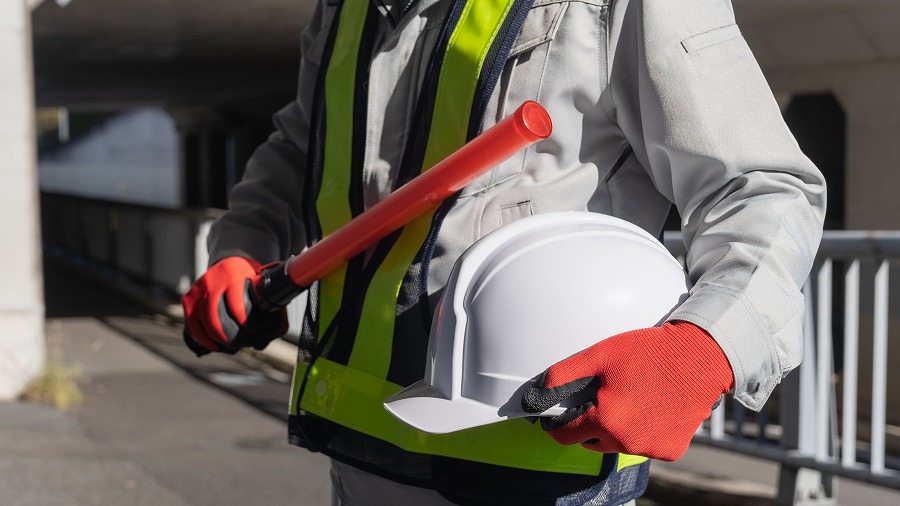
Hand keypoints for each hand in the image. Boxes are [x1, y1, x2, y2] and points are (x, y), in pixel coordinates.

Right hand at [181, 256, 287, 355]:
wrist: (230, 263)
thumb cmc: (251, 280)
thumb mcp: (265, 288)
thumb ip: (275, 310)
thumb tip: (270, 338)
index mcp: (234, 274)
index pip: (237, 307)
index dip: (248, 325)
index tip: (253, 329)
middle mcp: (212, 281)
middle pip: (218, 322)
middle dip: (233, 338)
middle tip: (243, 343)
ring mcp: (197, 290)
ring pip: (206, 327)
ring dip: (220, 343)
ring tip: (233, 346)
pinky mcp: (187, 299)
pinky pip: (194, 328)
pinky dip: (206, 341)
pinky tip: (217, 345)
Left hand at [521, 321, 733, 460]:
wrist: (700, 358)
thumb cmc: (648, 353)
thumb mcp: (600, 356)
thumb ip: (564, 375)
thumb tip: (537, 393)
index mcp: (606, 420)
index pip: (565, 436)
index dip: (557, 425)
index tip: (558, 417)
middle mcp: (627, 442)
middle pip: (591, 442)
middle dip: (589, 423)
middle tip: (601, 398)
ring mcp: (650, 449)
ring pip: (617, 445)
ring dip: (616, 429)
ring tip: (629, 399)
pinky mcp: (670, 451)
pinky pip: (644, 446)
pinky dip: (642, 432)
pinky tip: (651, 408)